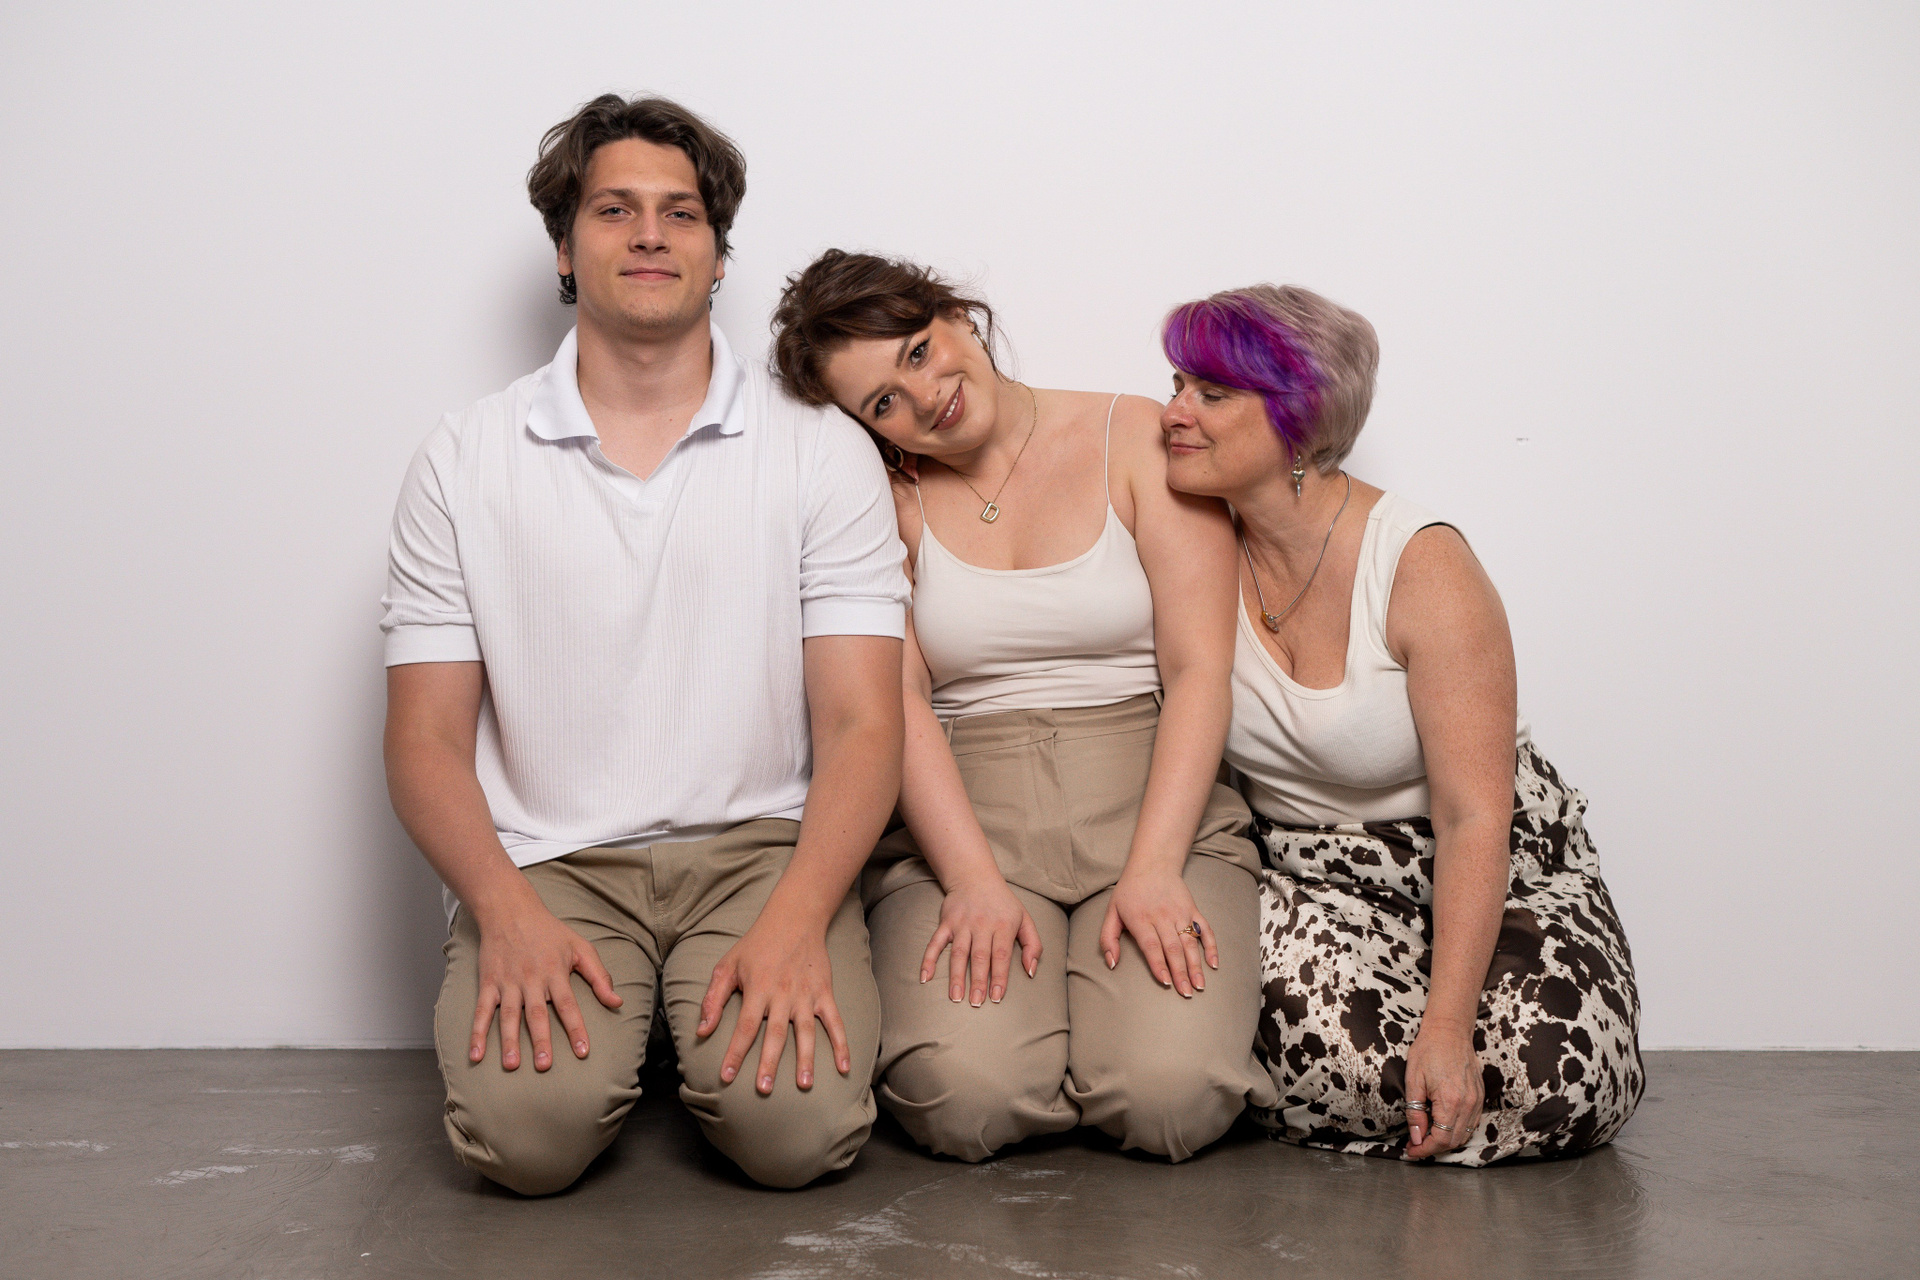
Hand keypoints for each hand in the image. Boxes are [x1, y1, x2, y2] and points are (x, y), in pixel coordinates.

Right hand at [470, 890, 621, 1071]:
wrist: (510, 910)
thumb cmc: (550, 931)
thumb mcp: (581, 948)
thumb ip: (600, 977)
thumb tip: (617, 1002)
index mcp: (556, 972)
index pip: (568, 1005)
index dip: (576, 1029)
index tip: (583, 1052)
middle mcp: (531, 979)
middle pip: (537, 1014)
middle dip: (541, 1041)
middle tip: (544, 1065)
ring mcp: (508, 982)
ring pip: (509, 1016)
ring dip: (509, 1041)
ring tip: (512, 1065)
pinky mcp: (488, 983)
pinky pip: (482, 1011)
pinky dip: (477, 1033)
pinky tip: (476, 1054)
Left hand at [697, 920, 849, 1094]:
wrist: (794, 918)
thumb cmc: (756, 945)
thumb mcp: (727, 966)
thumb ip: (713, 999)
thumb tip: (701, 1030)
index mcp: (758, 989)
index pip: (745, 1027)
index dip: (734, 1053)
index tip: (725, 1077)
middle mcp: (782, 995)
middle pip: (775, 1035)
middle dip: (768, 1063)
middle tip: (763, 1089)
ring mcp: (806, 995)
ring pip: (806, 1032)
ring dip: (806, 1059)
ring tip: (804, 1085)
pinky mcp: (824, 993)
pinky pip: (835, 1022)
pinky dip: (842, 1044)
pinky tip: (844, 1066)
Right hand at [920, 874, 1040, 1006]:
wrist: (975, 877)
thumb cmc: (1003, 904)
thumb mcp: (1025, 919)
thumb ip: (1033, 945)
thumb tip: (1031, 971)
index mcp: (1003, 925)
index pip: (1001, 955)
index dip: (999, 977)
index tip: (996, 997)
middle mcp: (982, 924)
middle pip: (979, 957)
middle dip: (977, 981)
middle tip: (976, 1003)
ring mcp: (962, 924)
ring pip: (958, 953)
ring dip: (956, 976)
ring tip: (956, 998)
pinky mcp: (946, 922)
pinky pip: (935, 942)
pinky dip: (928, 959)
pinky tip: (925, 977)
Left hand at [1099, 865, 1217, 996]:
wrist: (1152, 864)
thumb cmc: (1130, 892)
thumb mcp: (1111, 912)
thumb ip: (1108, 939)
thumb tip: (1111, 964)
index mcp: (1141, 918)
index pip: (1152, 946)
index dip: (1159, 965)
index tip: (1166, 982)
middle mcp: (1162, 916)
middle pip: (1173, 948)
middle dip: (1181, 972)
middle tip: (1186, 993)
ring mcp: (1180, 913)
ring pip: (1190, 942)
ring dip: (1196, 965)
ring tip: (1200, 985)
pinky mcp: (1193, 909)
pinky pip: (1205, 930)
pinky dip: (1211, 947)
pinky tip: (1213, 964)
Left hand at [1402, 1020, 1484, 1159]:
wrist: (1449, 1030)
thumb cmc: (1428, 1051)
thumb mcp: (1414, 1082)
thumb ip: (1415, 1113)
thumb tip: (1416, 1137)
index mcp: (1451, 1101)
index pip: (1440, 1140)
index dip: (1424, 1150)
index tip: (1411, 1151)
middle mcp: (1468, 1104)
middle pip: (1453, 1141)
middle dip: (1433, 1148)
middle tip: (1415, 1146)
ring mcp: (1477, 1100)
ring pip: (1464, 1134)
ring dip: (1446, 1141)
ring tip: (1426, 1137)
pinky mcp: (1480, 1096)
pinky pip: (1471, 1122)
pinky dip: (1457, 1130)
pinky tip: (1441, 1125)